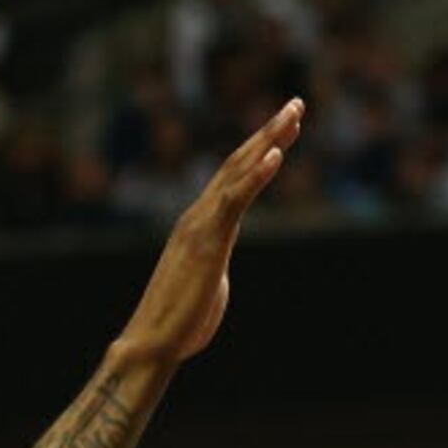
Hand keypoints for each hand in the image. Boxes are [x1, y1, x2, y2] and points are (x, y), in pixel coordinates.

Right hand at [112, 99, 302, 367]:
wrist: (152, 343)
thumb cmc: (176, 325)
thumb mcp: (203, 287)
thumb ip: (211, 271)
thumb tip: (212, 278)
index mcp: (200, 226)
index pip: (233, 178)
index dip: (259, 150)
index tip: (283, 130)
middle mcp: (198, 216)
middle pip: (237, 162)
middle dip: (269, 131)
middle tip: (295, 104)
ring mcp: (201, 225)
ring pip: (238, 170)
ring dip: (267, 140)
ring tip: (293, 114)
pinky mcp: (208, 241)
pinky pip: (235, 199)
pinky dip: (256, 175)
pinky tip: (276, 153)